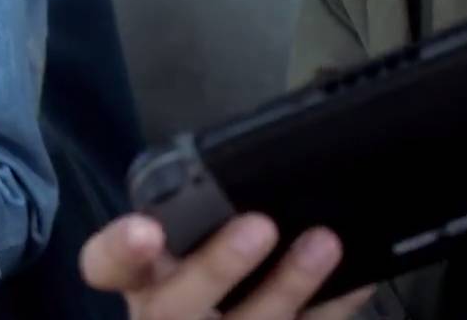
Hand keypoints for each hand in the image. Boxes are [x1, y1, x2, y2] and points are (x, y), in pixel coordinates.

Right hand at [80, 212, 374, 318]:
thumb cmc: (203, 278)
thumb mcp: (180, 248)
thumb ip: (195, 214)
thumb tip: (248, 162)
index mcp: (141, 279)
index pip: (106, 266)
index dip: (121, 251)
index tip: (145, 229)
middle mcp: (167, 317)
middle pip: (176, 306)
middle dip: (217, 267)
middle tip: (258, 225)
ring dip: (289, 286)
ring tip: (324, 242)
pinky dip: (334, 306)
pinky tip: (359, 275)